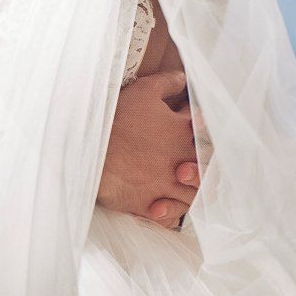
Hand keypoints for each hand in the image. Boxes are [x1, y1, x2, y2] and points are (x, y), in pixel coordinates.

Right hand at [97, 69, 199, 227]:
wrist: (90, 152)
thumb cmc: (116, 119)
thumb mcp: (143, 91)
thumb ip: (167, 83)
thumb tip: (183, 78)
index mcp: (183, 133)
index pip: (205, 134)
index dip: (201, 131)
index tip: (191, 130)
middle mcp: (180, 161)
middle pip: (205, 169)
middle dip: (202, 168)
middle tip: (190, 164)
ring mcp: (167, 185)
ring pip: (193, 196)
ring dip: (190, 192)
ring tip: (179, 188)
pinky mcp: (150, 205)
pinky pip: (170, 217)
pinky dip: (170, 214)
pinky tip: (165, 207)